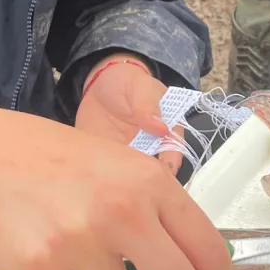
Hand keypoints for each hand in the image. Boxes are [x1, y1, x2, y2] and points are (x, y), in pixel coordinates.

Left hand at [77, 54, 184, 174]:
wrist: (99, 87)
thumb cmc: (127, 83)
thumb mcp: (139, 86)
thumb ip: (148, 104)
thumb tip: (161, 128)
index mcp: (166, 131)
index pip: (173, 151)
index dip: (170, 164)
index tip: (163, 173)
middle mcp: (150, 149)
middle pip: (155, 171)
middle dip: (149, 181)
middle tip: (137, 186)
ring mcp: (129, 157)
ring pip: (132, 178)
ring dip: (126, 184)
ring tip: (116, 186)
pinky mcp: (108, 161)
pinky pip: (108, 175)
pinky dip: (104, 180)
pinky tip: (97, 181)